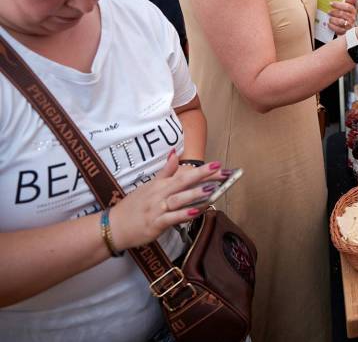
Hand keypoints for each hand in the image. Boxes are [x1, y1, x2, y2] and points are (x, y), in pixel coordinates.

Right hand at [108, 150, 227, 250]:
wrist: (113, 226)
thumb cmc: (133, 206)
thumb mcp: (149, 186)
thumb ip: (165, 172)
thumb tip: (175, 153)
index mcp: (160, 185)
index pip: (184, 174)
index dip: (202, 170)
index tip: (219, 164)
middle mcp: (160, 194)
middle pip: (183, 182)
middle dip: (203, 176)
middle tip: (221, 171)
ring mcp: (157, 209)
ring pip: (178, 199)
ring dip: (194, 194)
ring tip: (211, 189)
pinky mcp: (155, 224)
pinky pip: (171, 218)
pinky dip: (183, 215)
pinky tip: (195, 212)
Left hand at [327, 0, 357, 34]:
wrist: (348, 24)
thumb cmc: (347, 13)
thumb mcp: (350, 5)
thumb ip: (350, 1)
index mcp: (353, 11)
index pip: (347, 7)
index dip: (338, 5)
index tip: (331, 3)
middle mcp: (352, 18)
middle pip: (342, 14)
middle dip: (334, 12)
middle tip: (329, 11)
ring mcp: (349, 25)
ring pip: (340, 22)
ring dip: (333, 19)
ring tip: (330, 18)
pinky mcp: (344, 31)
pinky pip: (338, 30)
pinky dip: (333, 27)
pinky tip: (329, 24)